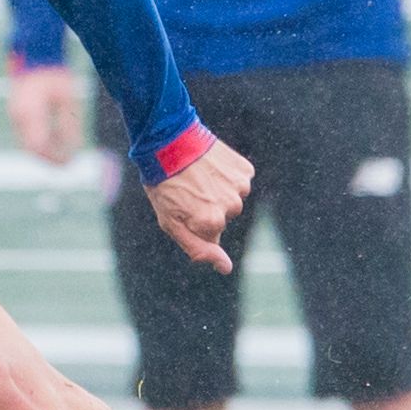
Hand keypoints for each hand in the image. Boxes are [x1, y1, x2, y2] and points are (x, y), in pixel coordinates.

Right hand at [6, 63, 84, 164]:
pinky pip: (26, 136)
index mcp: (31, 111)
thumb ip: (70, 125)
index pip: (39, 145)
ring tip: (65, 154)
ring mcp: (15, 116)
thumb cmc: (54, 74)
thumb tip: (75, 149)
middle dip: (49, 159)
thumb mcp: (68, 99)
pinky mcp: (16, 115)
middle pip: (31, 149)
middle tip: (68, 164)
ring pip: (27, 145)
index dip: (54, 157)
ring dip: (45, 152)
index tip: (70, 163)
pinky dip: (40, 143)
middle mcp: (18, 116)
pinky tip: (57, 142)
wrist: (35, 56)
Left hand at [146, 139, 253, 272]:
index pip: (211, 235)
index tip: (183, 205)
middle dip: (208, 207)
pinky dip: (227, 176)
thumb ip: (200, 249)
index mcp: (211, 223)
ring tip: (198, 175)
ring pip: (232, 198)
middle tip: (188, 188)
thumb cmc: (165, 185)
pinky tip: (210, 166)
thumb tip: (227, 268)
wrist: (169, 141)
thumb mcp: (171, 223)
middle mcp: (231, 207)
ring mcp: (240, 187)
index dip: (194, 221)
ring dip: (218, 190)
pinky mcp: (245, 170)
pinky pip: (240, 181)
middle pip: (224, 217)